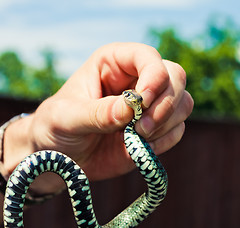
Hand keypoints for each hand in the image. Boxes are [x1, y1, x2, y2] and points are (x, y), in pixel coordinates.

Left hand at [27, 42, 192, 181]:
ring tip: (135, 138)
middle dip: (164, 104)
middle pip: (176, 76)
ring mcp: (149, 106)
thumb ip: (97, 112)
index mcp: (114, 63)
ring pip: (183, 103)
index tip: (141, 103)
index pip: (148, 57)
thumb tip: (131, 109)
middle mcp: (137, 80)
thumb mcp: (66, 117)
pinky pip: (177, 131)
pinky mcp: (155, 130)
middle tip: (139, 128)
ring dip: (165, 124)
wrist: (60, 158)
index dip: (154, 76)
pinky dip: (164, 141)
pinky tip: (138, 148)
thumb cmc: (56, 127)